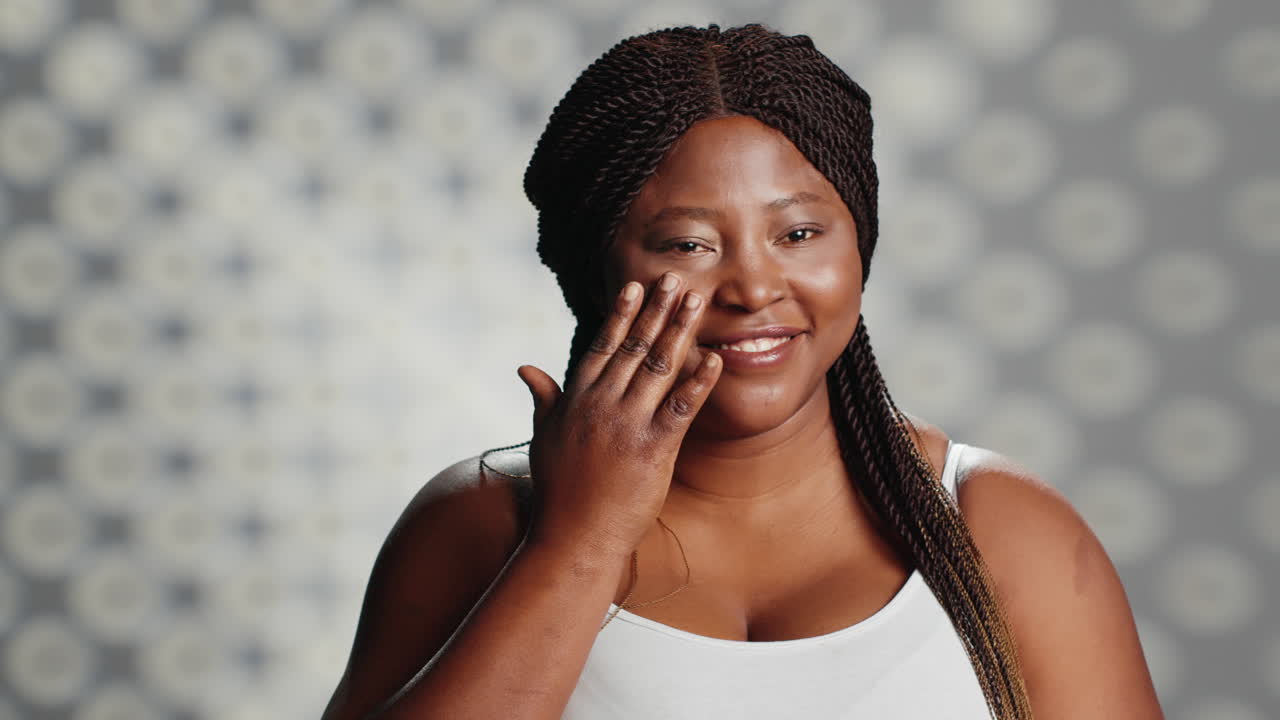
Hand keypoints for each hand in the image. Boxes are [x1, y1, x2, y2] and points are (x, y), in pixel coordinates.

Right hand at [516, 272, 721, 558]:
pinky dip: (699, 381)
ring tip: (697, 301)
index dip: (621, 314)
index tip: (636, 286)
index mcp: (577, 399)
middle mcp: (602, 404)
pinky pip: (681, 407)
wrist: (572, 538)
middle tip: (677, 279)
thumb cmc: (557, 491)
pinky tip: (715, 358)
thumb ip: (543, 398)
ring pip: (659, 366)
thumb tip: (525, 367)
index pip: (603, 346)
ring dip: (680, 330)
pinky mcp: (653, 448)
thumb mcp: (544, 437)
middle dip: (657, 310)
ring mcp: (627, 424)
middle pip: (635, 346)